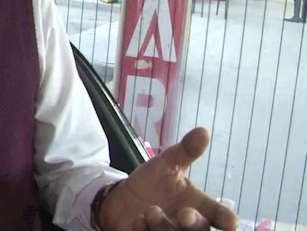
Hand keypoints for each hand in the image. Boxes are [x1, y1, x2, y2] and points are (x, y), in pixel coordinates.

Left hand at [99, 127, 237, 230]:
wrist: (121, 198)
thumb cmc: (151, 184)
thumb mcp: (166, 164)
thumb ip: (185, 152)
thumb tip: (203, 130)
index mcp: (198, 206)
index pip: (220, 215)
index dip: (227, 219)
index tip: (230, 222)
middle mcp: (187, 225)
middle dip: (195, 225)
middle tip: (185, 215)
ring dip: (165, 226)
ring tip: (151, 212)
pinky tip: (137, 221)